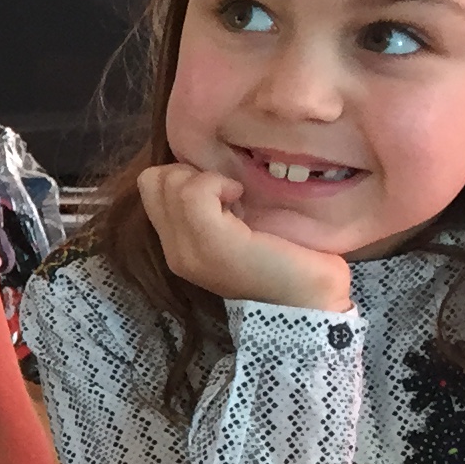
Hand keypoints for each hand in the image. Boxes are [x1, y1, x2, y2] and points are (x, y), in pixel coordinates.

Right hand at [135, 165, 352, 313]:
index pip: (152, 187)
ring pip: (168, 183)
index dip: (185, 176)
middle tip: (227, 196)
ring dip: (206, 180)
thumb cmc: (289, 260)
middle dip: (192, 174)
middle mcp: (174, 252)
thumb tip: (209, 167)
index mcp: (180, 245)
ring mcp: (187, 251)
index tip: (222, 193)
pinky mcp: (210, 244)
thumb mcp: (241, 225)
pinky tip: (240, 198)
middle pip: (153, 181)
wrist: (312, 297)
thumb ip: (214, 204)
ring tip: (236, 201)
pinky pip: (193, 193)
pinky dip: (218, 184)